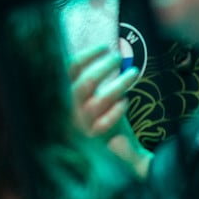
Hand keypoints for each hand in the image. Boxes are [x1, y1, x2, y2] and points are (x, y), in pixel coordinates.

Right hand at [68, 48, 150, 173]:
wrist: (97, 151)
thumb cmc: (94, 115)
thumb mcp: (87, 96)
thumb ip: (90, 78)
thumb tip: (106, 53)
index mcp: (65, 92)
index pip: (71, 68)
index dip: (88, 55)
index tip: (106, 47)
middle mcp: (71, 107)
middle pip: (85, 83)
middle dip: (105, 67)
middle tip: (120, 58)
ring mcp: (82, 123)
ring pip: (99, 101)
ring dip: (118, 85)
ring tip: (133, 73)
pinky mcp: (94, 137)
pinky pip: (105, 123)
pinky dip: (116, 111)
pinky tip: (125, 102)